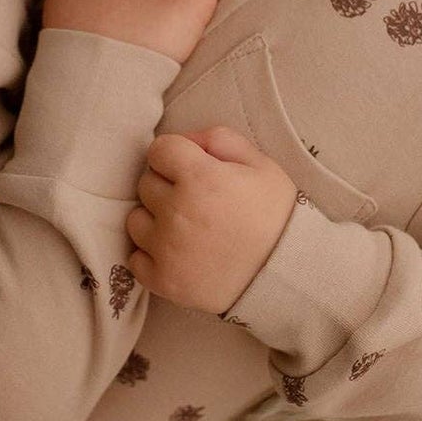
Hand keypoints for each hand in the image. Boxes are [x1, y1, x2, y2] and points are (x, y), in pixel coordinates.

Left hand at [125, 126, 295, 314]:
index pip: (159, 150)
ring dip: (154, 220)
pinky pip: (135, 258)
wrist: (286, 274)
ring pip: (136, 220)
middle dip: (167, 186)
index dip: (175, 156)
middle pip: (146, 184)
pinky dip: (151, 255)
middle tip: (195, 201)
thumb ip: (220, 139)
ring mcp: (166, 249)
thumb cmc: (276, 216)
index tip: (190, 169)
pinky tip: (177, 253)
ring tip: (185, 228)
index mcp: (200, 177)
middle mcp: (176, 211)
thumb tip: (186, 140)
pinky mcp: (163, 281)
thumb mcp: (261, 164)